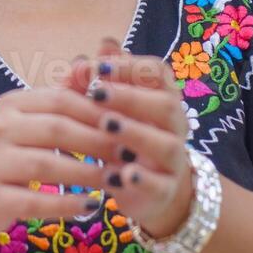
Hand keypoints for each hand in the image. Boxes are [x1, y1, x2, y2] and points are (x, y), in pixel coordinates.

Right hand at [0, 87, 115, 240]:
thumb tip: (95, 70)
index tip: (128, 124)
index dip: (98, 111)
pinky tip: (91, 205)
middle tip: (130, 154)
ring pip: (48, 163)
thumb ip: (61, 102)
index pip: (61, 100)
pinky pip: (36, 200)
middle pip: (58, 129)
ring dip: (88, 173)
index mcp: (10, 105)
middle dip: (99, 141)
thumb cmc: (6, 158)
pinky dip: (67, 202)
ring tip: (117, 180)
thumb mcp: (28, 124)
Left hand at [56, 41, 196, 240]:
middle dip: (131, 97)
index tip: (99, 66)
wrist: (149, 190)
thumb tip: (77, 62)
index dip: (131, 66)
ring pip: (166, 144)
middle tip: (97, 93)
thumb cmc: (123, 137)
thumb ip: (92, 84)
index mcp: (162, 97)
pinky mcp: (165, 190)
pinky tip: (122, 174)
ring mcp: (173, 159)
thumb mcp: (108, 110)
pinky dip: (142, 179)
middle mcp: (174, 126)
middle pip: (166, 105)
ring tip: (107, 126)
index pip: (157, 72)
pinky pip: (160, 185)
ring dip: (136, 133)